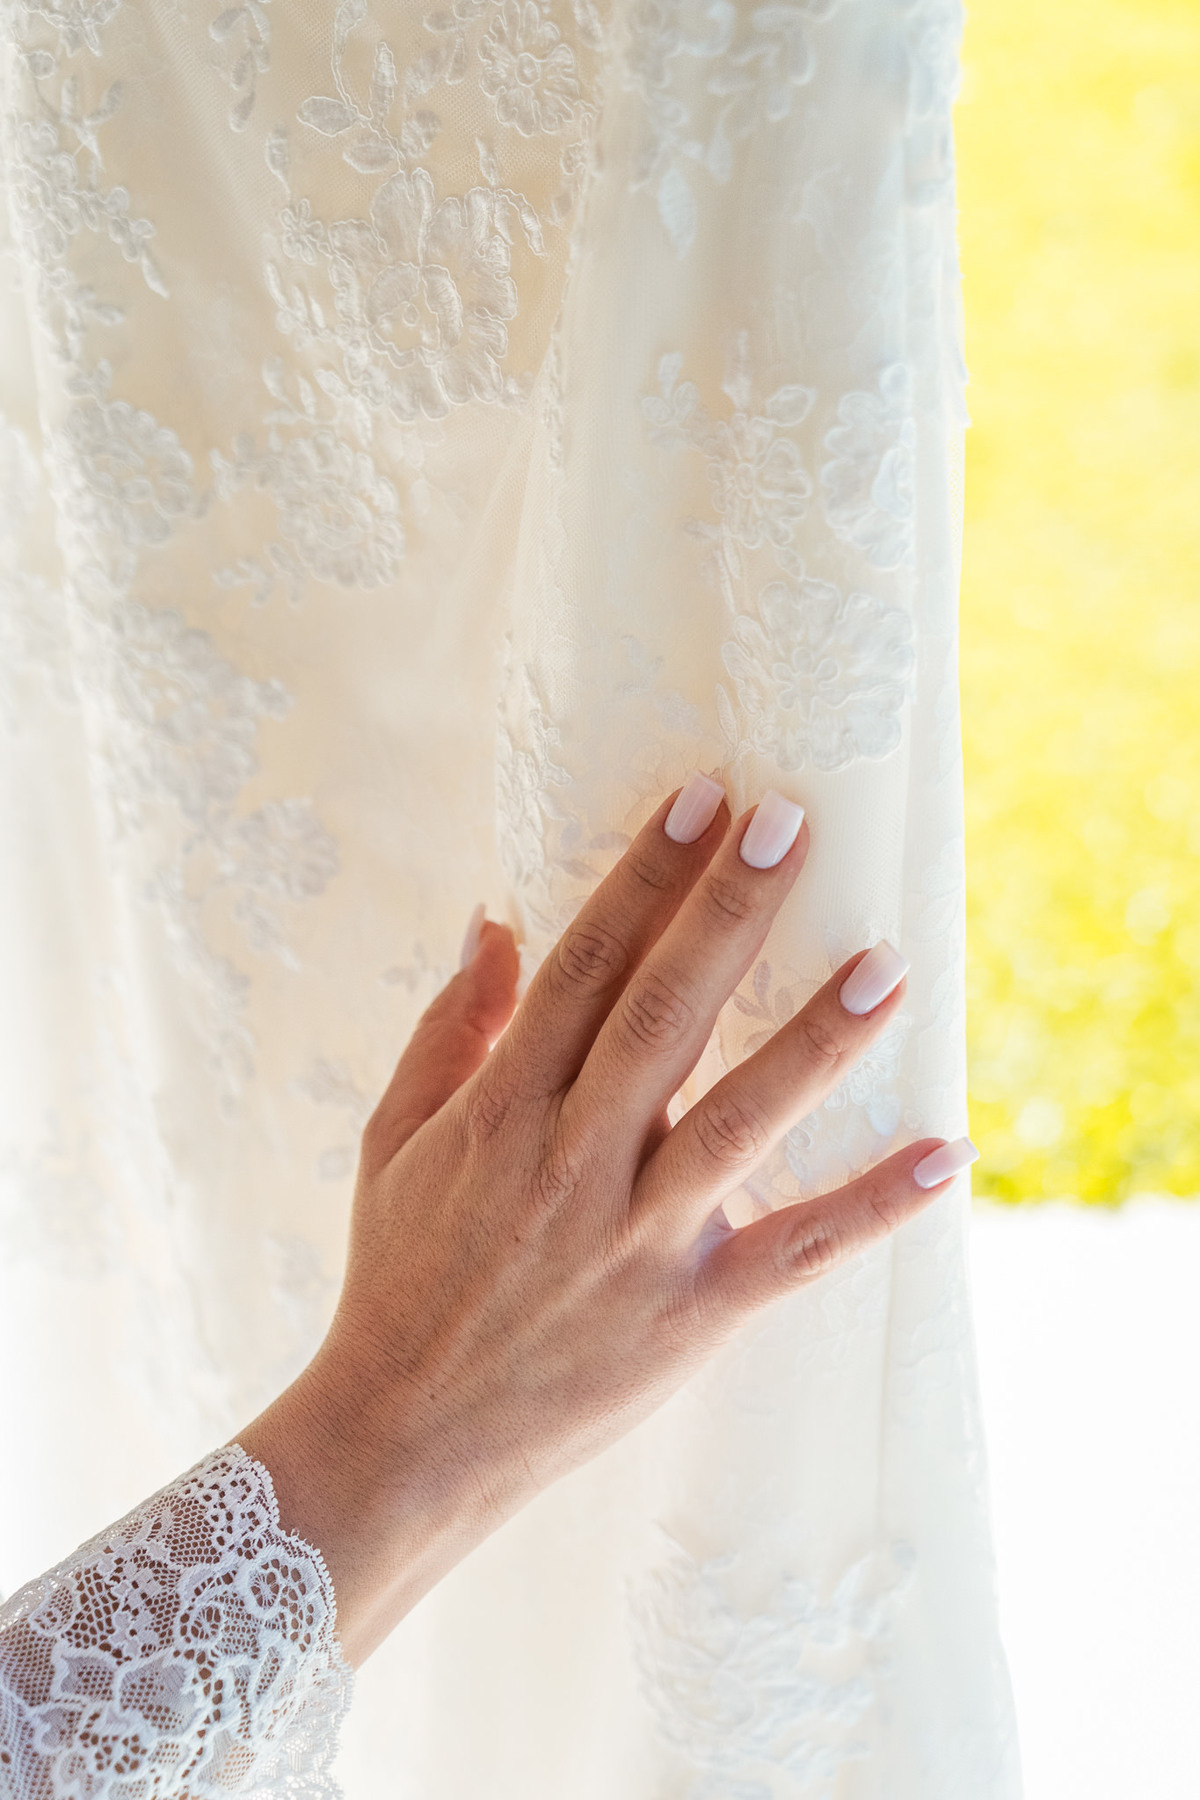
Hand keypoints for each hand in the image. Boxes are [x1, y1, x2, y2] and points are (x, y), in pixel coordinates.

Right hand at [239, 774, 975, 1663]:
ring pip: (737, 1123)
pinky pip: (793, 1253)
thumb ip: (448, 1029)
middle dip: (727, 914)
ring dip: (815, 1041)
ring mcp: (636, 1242)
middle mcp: (572, 1164)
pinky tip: (942, 1152)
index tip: (701, 798)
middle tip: (791, 823)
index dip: (643, 878)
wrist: (404, 1438)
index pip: (582, 968)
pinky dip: (871, 1206)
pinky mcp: (690, 1316)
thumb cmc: (398, 1278)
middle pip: (662, 1017)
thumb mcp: (391, 1141)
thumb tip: (496, 921)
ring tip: (888, 965)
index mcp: (501, 1112)